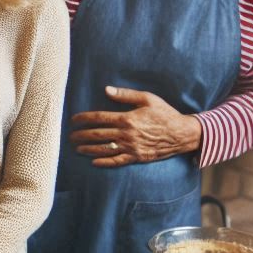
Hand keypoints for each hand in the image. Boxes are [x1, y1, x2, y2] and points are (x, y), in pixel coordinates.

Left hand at [69, 85, 202, 166]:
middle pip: (97, 135)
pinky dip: (104, 162)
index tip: (73, 120)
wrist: (182, 133)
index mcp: (127, 118)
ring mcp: (131, 147)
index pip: (98, 118)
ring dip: (87, 149)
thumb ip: (125, 95)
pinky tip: (93, 162)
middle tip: (70, 136)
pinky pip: (117, 161)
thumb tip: (106, 90)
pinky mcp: (136, 157)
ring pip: (103, 149)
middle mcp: (126, 134)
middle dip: (80, 135)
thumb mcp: (148, 99)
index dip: (83, 119)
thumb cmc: (164, 114)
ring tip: (77, 148)